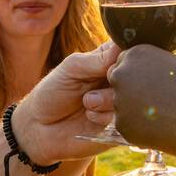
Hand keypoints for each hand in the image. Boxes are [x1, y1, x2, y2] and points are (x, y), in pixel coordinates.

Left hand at [12, 42, 120, 164]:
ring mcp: (121, 103)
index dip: (125, 56)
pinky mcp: (120, 125)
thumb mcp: (71, 68)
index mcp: (109, 60)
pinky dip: (104, 116)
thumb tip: (124, 48)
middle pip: (136, 74)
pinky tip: (89, 117)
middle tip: (97, 83)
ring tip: (87, 102)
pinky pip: (125, 118)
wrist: (40, 128)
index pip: (130, 49)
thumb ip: (98, 59)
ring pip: (132, 97)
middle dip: (116, 79)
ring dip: (106, 99)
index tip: (108, 66)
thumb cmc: (52, 92)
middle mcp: (119, 81)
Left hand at [103, 45, 175, 154]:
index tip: (155, 84)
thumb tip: (147, 76)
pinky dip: (140, 130)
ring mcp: (119, 100)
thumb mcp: (175, 65)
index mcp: (136, 52)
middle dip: (131, 92)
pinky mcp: (122, 125)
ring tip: (164, 116)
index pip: (126, 63)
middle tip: (157, 101)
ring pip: (122, 107)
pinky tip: (161, 128)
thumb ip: (154, 68)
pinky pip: (127, 127)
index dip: (140, 76)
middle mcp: (121, 73)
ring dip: (136, 112)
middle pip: (118, 83)